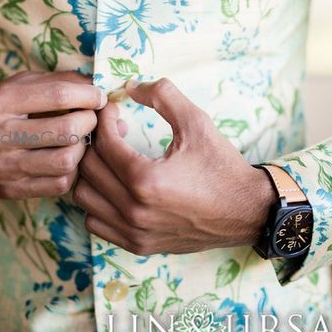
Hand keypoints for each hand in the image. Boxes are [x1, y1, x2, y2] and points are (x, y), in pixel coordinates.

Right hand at [0, 70, 106, 198]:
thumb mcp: (12, 85)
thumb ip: (52, 81)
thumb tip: (94, 85)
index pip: (57, 96)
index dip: (87, 95)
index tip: (99, 96)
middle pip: (66, 130)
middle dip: (89, 121)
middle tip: (91, 117)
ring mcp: (3, 167)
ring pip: (65, 161)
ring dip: (84, 148)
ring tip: (81, 138)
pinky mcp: (9, 190)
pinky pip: (58, 185)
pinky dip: (72, 170)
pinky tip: (68, 158)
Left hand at [73, 78, 275, 254]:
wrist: (247, 212)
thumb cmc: (221, 166)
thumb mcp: (196, 121)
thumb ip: (162, 95)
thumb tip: (128, 85)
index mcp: (146, 180)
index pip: (103, 143)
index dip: (104, 119)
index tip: (114, 109)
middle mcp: (134, 210)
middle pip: (88, 167)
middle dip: (96, 141)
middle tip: (115, 129)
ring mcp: (134, 232)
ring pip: (84, 196)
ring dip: (93, 171)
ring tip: (114, 157)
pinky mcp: (138, 245)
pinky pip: (95, 222)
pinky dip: (97, 201)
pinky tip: (116, 185)